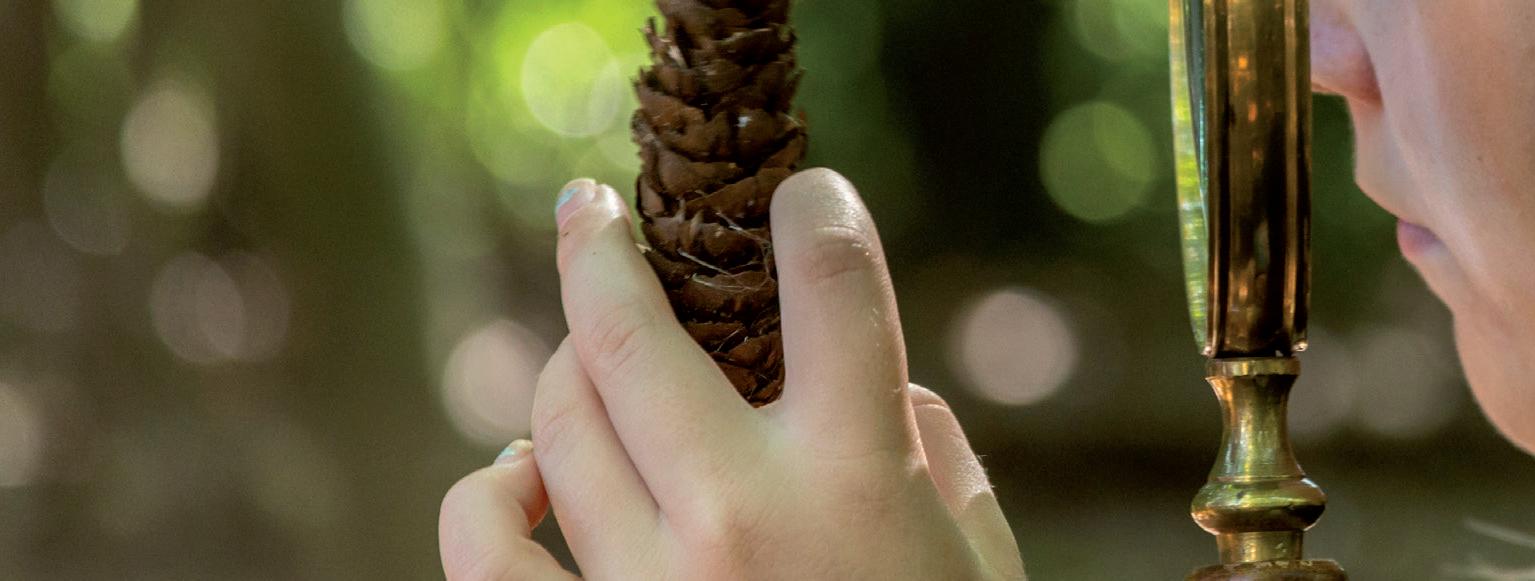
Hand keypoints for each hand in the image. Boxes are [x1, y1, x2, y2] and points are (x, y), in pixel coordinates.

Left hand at [439, 169, 1023, 579]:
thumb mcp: (977, 566)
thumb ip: (936, 466)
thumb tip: (890, 398)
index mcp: (856, 480)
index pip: (836, 286)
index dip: (819, 214)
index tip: (804, 199)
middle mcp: (739, 514)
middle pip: (631, 333)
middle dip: (599, 248)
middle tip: (591, 213)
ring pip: (555, 420)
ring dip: (561, 364)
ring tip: (581, 349)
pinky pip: (485, 547)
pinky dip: (487, 495)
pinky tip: (520, 480)